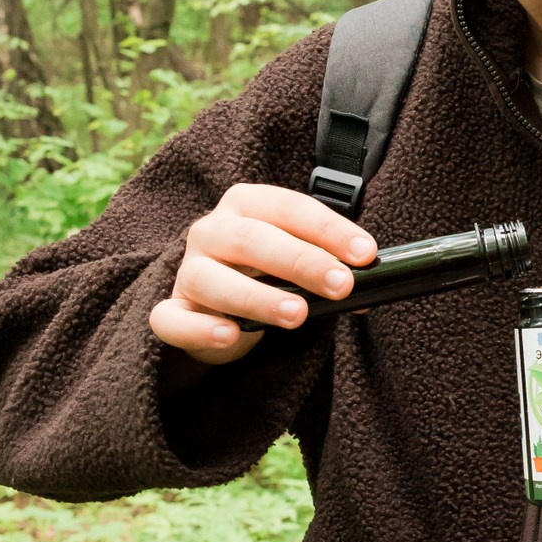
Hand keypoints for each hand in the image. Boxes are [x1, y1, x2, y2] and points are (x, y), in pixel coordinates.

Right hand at [149, 184, 376, 365]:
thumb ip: (328, 267)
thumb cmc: (264, 274)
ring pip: (210, 279)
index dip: (328, 229)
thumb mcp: (297, 262)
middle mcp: (212, 231)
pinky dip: (199, 328)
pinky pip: (172, 319)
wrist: (216, 308)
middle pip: (250, 238)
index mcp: (246, 206)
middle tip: (341, 285)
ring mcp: (187, 270)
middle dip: (301, 261)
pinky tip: (230, 335)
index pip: (288, 208)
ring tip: (297, 315)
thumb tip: (370, 289)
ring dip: (256, 296)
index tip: (365, 254)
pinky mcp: (172, 311)